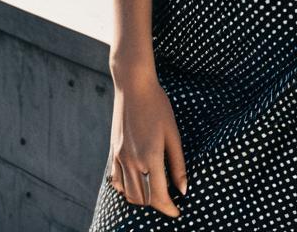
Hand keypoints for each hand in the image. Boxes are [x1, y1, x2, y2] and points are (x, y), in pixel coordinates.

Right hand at [108, 64, 187, 219]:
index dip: (169, 208)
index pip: (159, 196)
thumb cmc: (158, 106)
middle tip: (169, 200)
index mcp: (150, 157)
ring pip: (128, 193)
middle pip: (142, 198)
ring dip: (142, 198)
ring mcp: (120, 157)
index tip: (177, 212)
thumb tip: (183, 189)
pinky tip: (136, 182)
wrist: (133, 86)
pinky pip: (116, 180)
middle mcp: (132, 161)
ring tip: (155, 192)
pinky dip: (126, 188)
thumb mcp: (173, 133)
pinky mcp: (113, 151)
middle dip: (157, 204)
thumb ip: (178, 163)